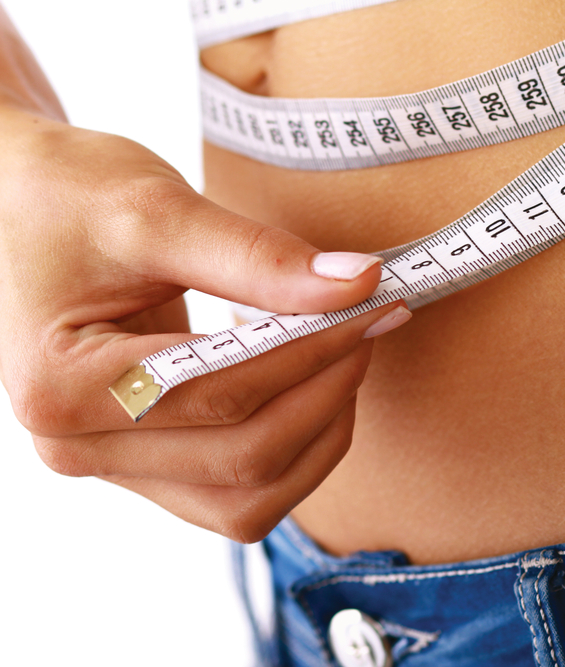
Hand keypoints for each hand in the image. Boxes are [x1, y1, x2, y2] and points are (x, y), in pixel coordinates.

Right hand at [0, 105, 409, 542]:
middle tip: (370, 323)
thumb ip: (257, 256)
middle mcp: (78, 446)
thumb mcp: (155, 210)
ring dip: (318, 436)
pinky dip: (293, 451)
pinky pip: (237, 493)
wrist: (20, 207)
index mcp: (63, 385)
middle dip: (327, 393)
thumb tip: (359, 285)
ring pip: (248, 499)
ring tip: (347, 357)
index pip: (224, 392)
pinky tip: (315, 389)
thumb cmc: (67, 198)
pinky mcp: (144, 466)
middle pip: (244, 460)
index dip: (314, 351)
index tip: (374, 303)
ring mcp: (111, 466)